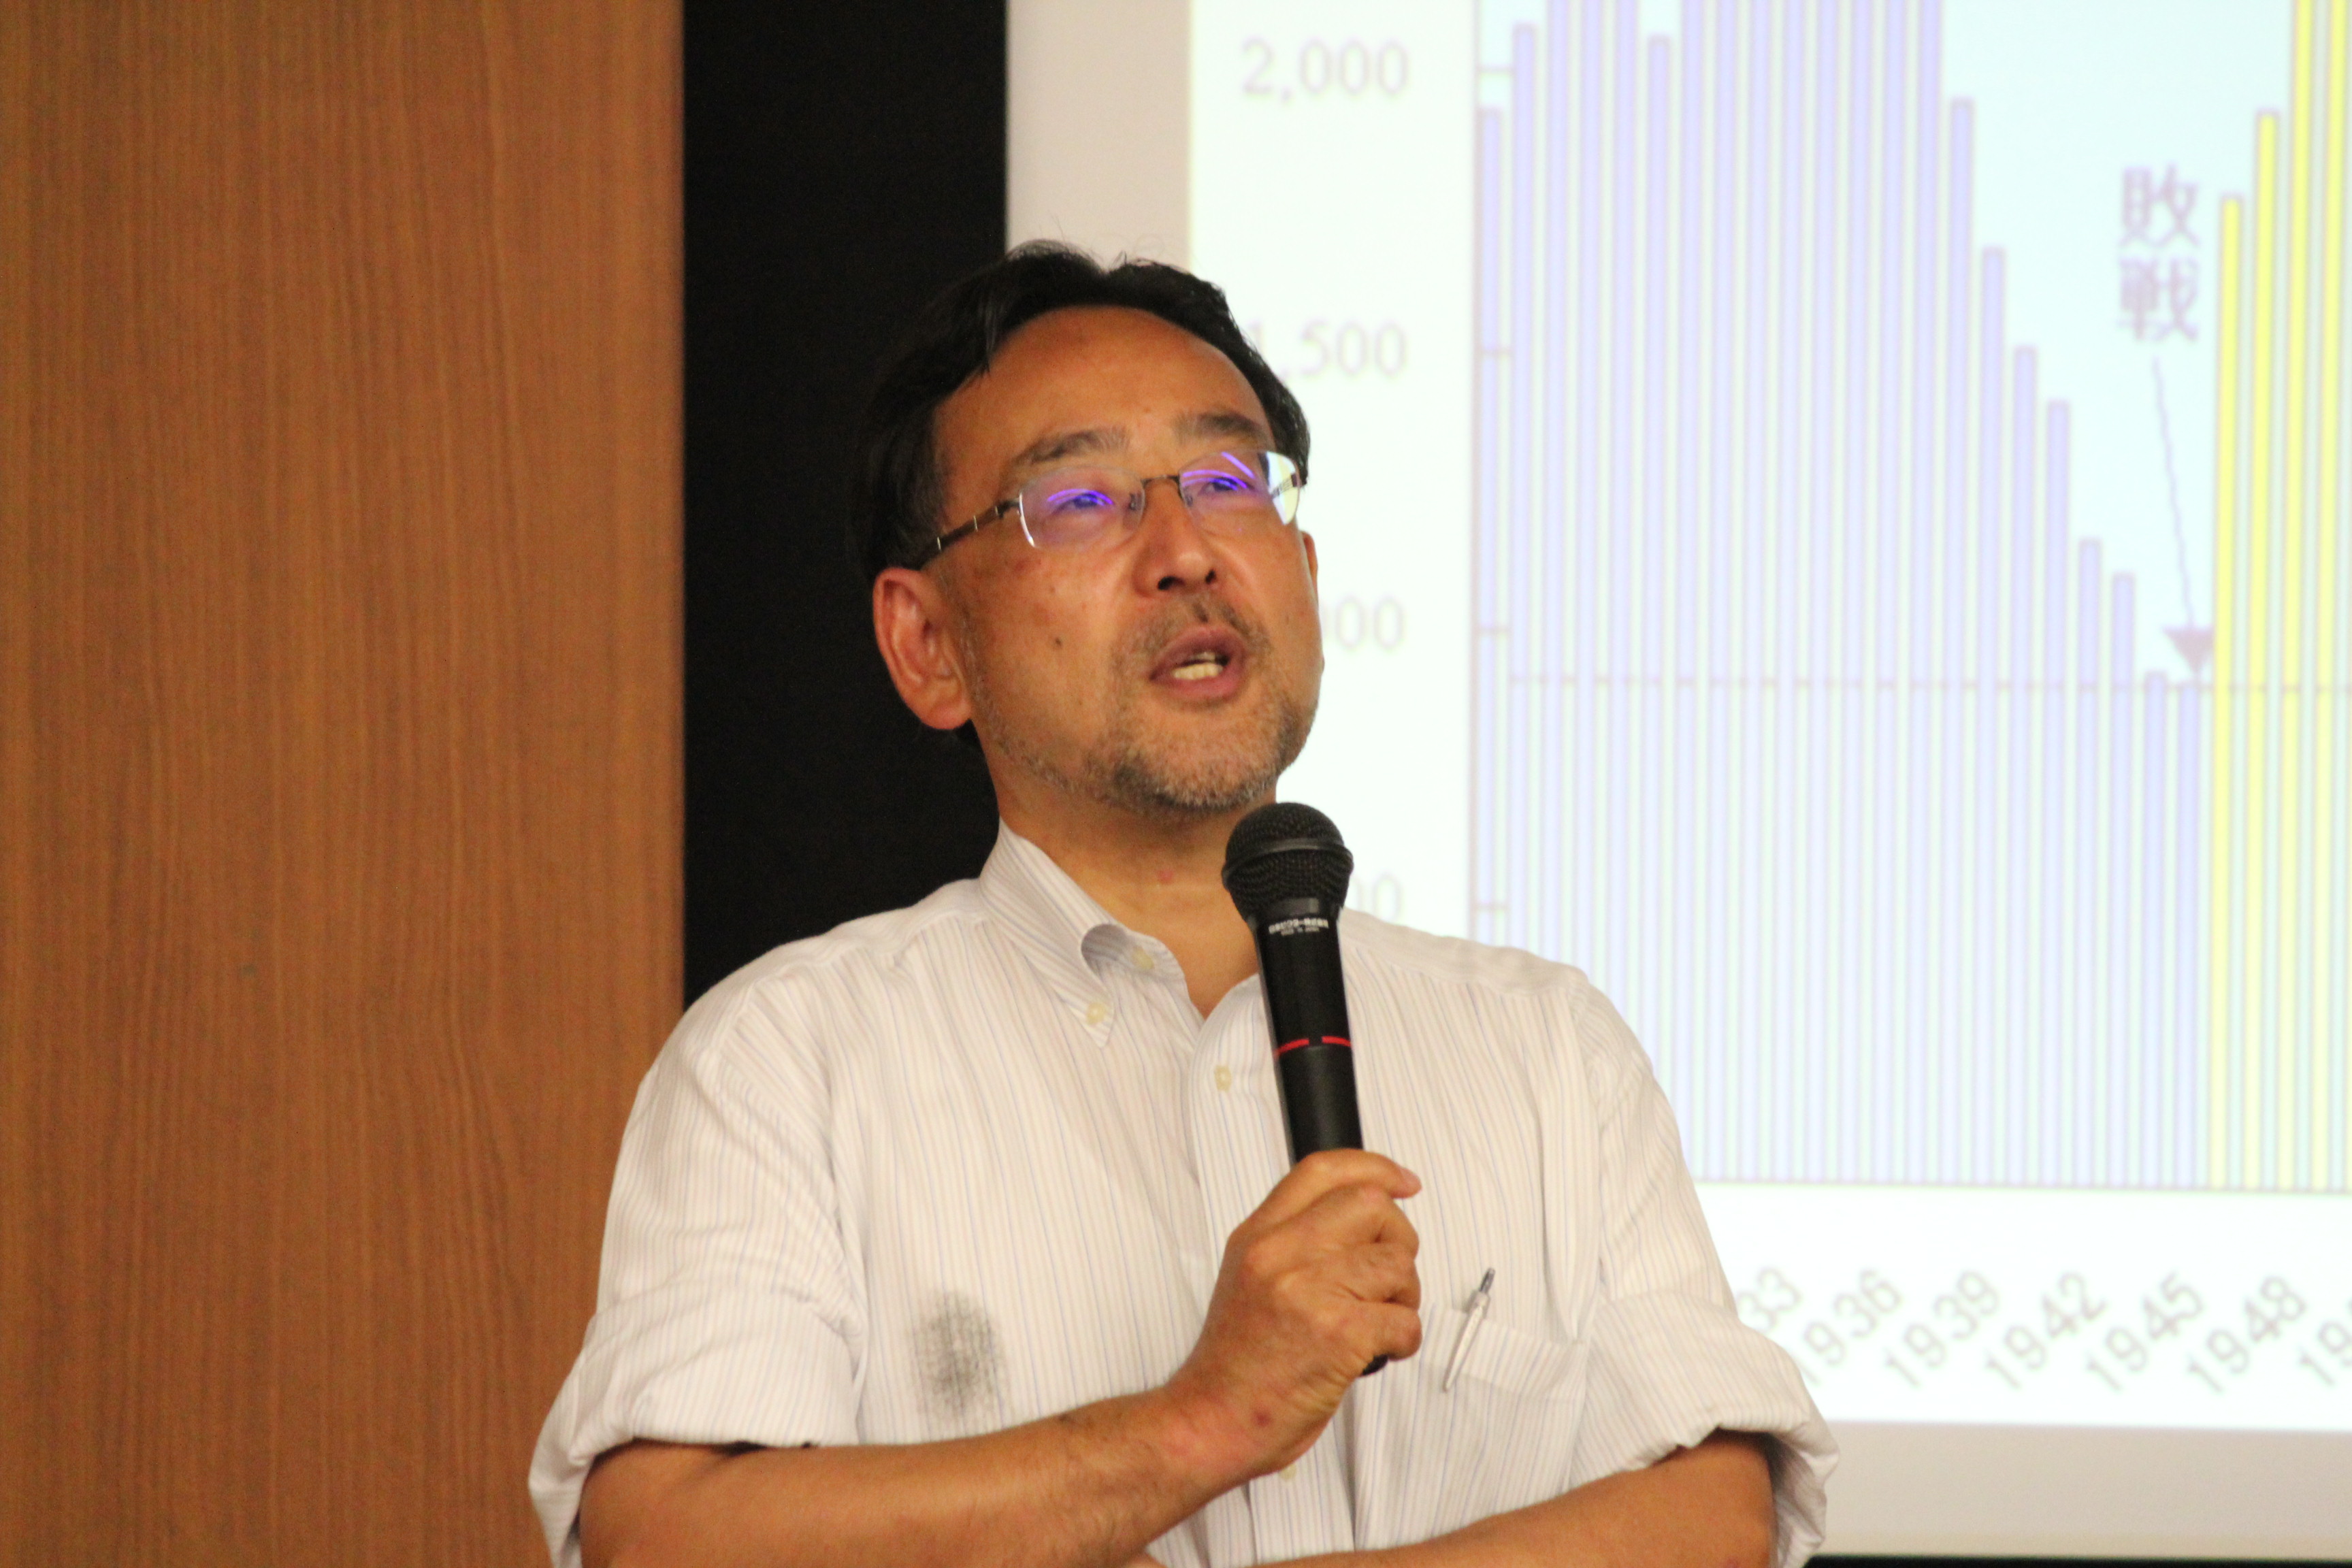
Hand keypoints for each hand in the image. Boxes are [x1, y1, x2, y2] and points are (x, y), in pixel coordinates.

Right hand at [1164, 1150, 1422, 1483]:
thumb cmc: (1235, 1363)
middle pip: (1371, 1206)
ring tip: (1380, 1321)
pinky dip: (1404, 1340)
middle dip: (1398, 1240)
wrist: (1208, 1420)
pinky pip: (1404, 1320)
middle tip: (1389, 1277)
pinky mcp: (1337, 1333)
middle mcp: (1279, 1254)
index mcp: (1257, 1236)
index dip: (1374, 1167)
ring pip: (1396, 1262)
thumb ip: (1293, 1244)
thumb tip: (1361, 1226)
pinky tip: (1379, 1353)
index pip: (1323, 1170)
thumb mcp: (1247, 1278)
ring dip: (1405, 1296)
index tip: (1402, 1182)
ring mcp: (1308, 1291)